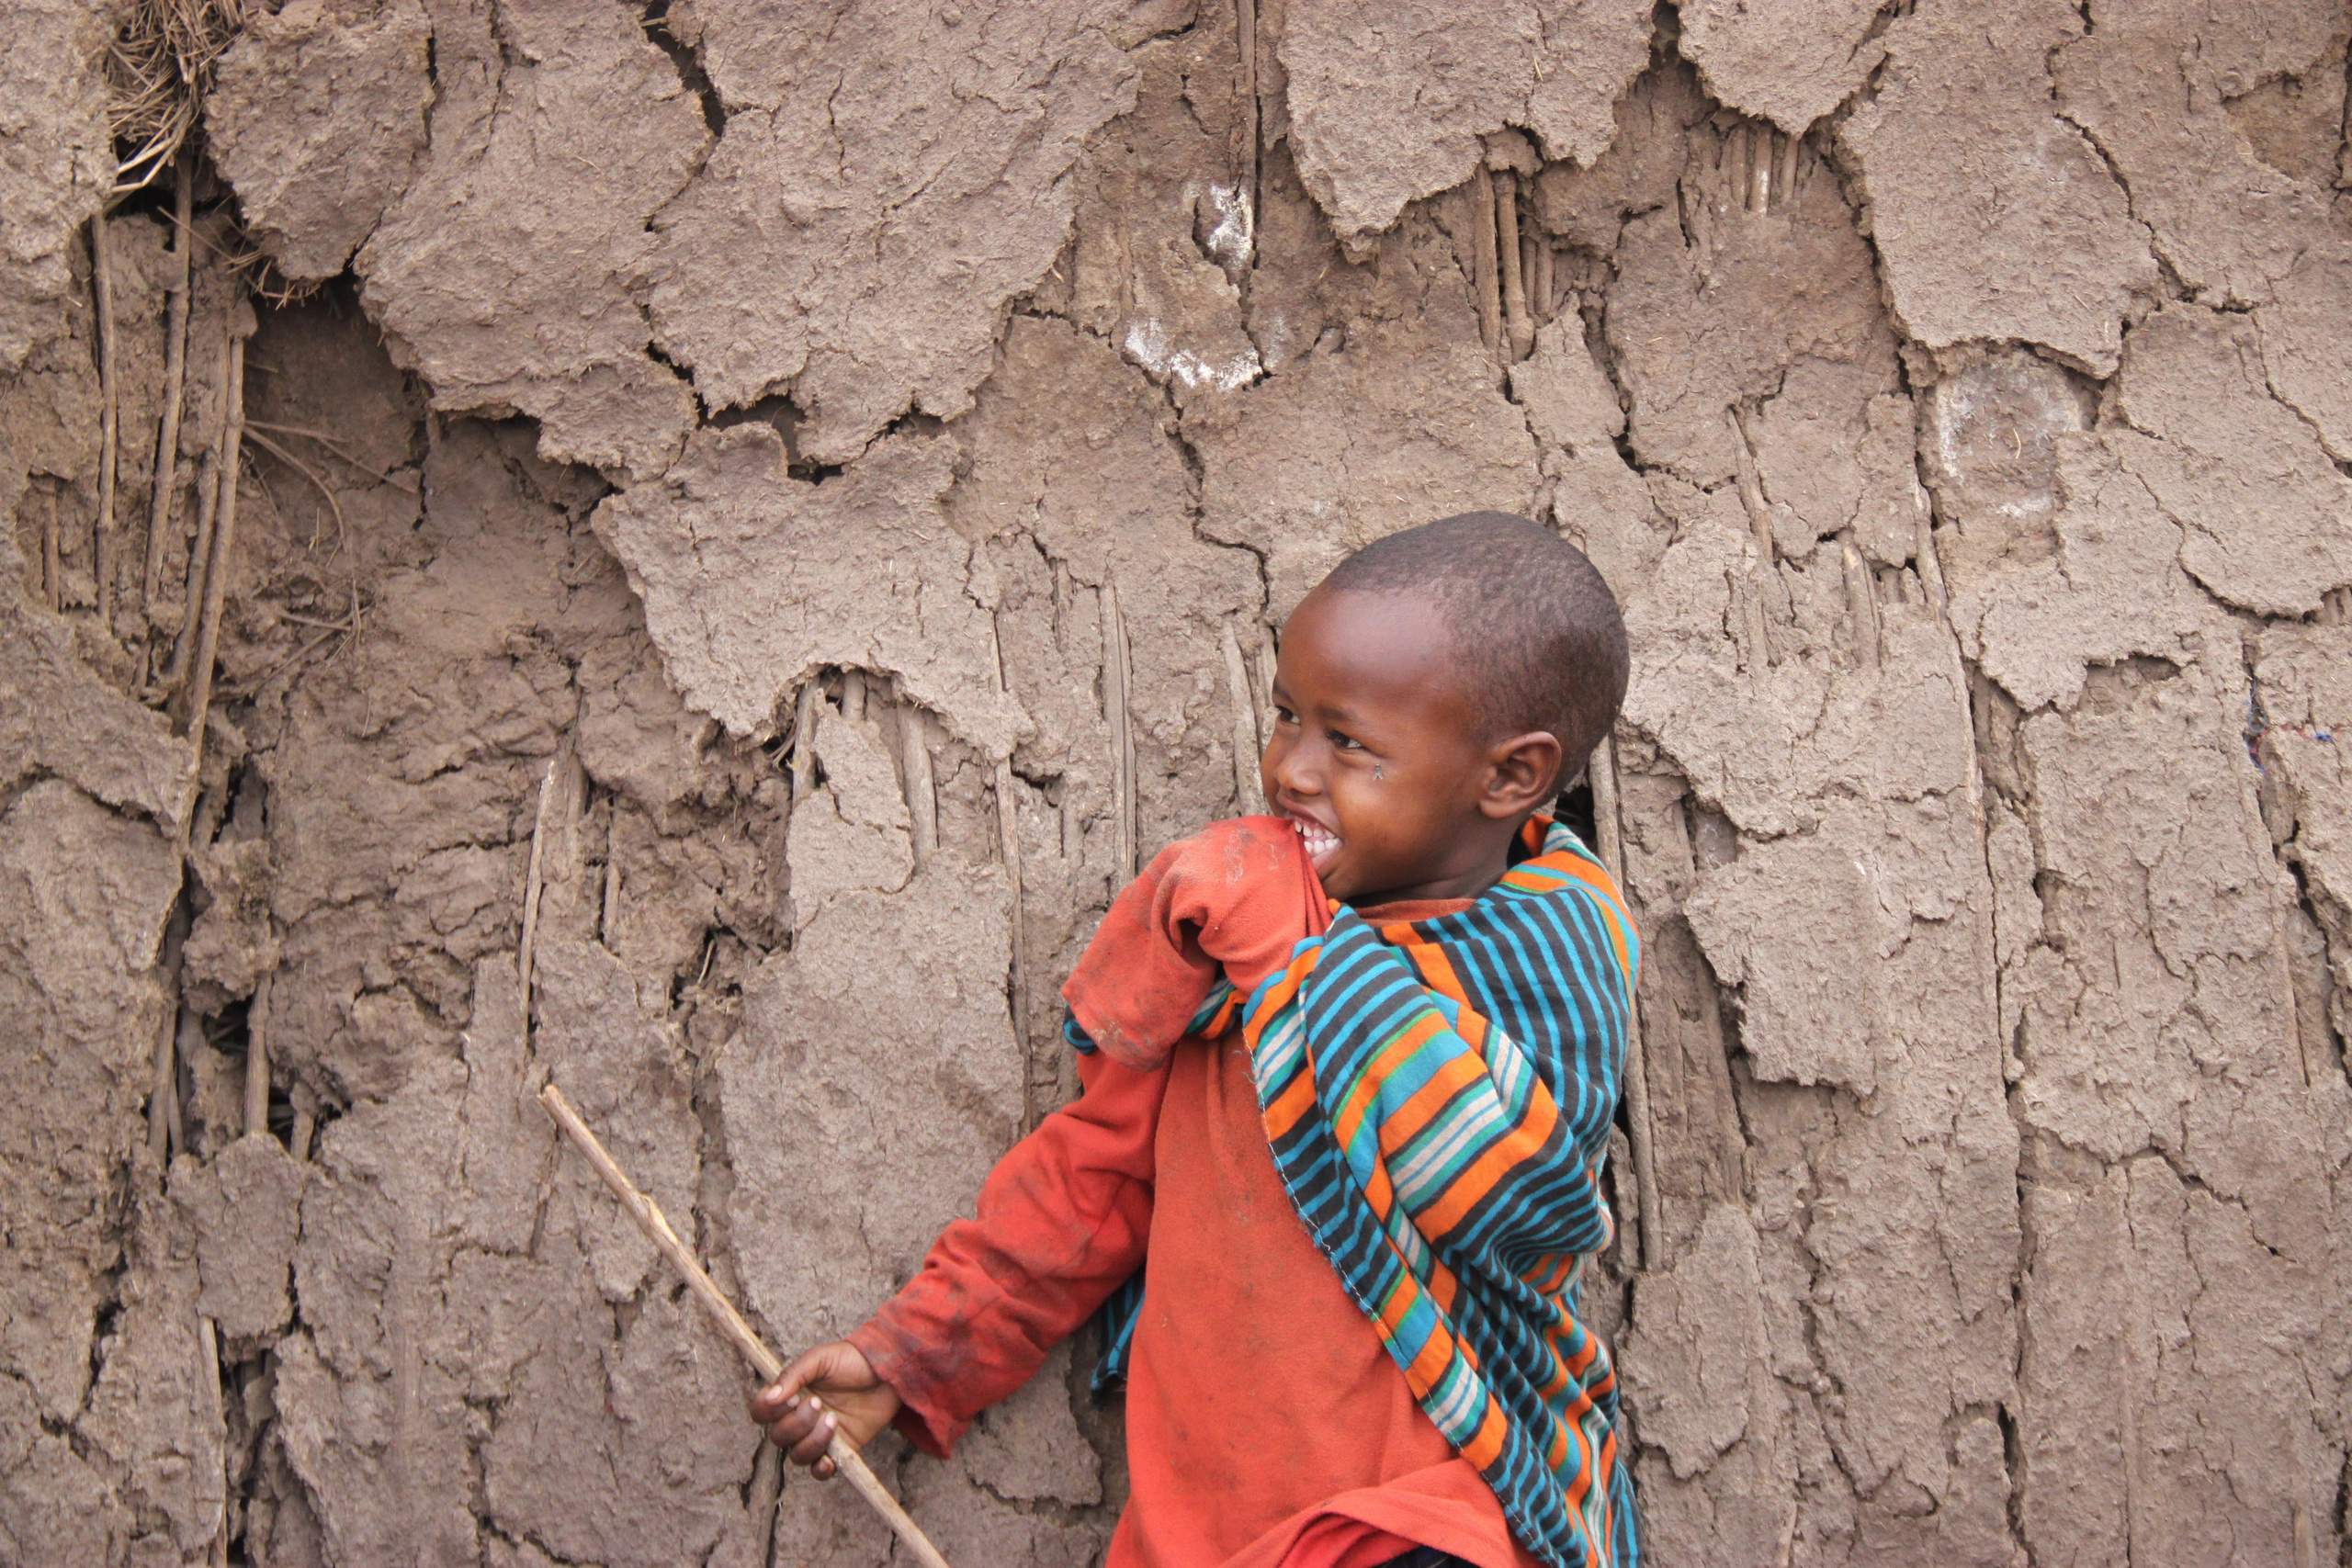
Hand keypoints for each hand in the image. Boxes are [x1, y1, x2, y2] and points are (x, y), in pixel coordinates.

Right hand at [749, 1340, 901, 1478]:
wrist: (886, 1372)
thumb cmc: (851, 1361)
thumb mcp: (821, 1358)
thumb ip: (794, 1374)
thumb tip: (771, 1397)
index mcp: (790, 1396)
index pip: (761, 1412)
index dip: (768, 1411)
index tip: (791, 1399)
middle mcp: (799, 1419)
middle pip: (778, 1437)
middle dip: (797, 1423)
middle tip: (819, 1403)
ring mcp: (818, 1436)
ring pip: (798, 1456)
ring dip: (812, 1442)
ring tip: (833, 1420)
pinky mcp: (839, 1450)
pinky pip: (820, 1471)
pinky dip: (821, 1469)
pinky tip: (830, 1458)